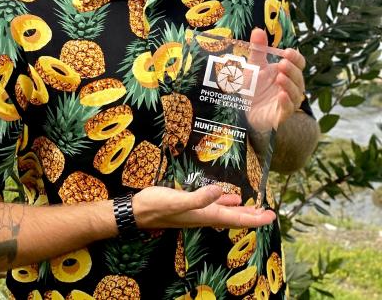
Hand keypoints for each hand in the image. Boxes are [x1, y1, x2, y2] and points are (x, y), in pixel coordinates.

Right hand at [132, 184, 275, 230]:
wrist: (138, 211)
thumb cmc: (157, 205)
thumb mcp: (178, 199)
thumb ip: (199, 197)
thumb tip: (219, 192)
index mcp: (206, 215)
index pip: (236, 219)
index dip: (255, 219)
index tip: (271, 216)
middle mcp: (205, 215)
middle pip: (235, 218)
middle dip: (253, 217)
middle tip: (270, 213)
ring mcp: (198, 211)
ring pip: (226, 213)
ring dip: (242, 211)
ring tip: (255, 208)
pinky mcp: (190, 205)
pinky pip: (214, 205)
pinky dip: (226, 202)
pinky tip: (229, 197)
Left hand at [247, 28, 305, 131]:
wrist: (245, 110)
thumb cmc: (254, 86)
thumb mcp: (254, 66)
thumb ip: (258, 50)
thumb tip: (258, 29)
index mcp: (287, 72)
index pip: (299, 63)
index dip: (296, 58)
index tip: (287, 52)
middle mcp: (291, 86)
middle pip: (299, 77)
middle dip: (292, 70)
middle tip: (282, 64)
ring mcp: (288, 101)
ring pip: (296, 93)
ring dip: (290, 85)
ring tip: (280, 78)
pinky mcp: (281, 115)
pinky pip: (288, 109)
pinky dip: (286, 102)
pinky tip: (281, 95)